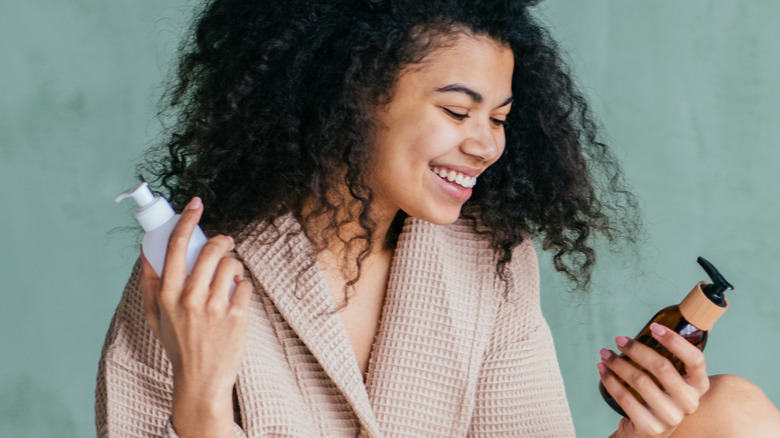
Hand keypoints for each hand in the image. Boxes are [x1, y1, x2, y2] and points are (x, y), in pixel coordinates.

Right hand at [139, 197, 252, 437]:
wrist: (201, 381)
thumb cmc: (178, 345)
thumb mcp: (155, 317)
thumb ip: (150, 284)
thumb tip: (146, 252)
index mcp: (168, 295)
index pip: (175, 247)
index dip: (187, 220)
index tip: (196, 204)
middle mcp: (190, 299)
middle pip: (210, 250)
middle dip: (221, 240)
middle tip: (225, 243)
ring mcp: (215, 308)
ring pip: (231, 264)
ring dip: (234, 265)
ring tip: (231, 276)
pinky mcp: (237, 317)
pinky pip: (246, 285)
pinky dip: (244, 287)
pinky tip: (237, 297)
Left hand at [599, 323, 709, 437]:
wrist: (649, 431)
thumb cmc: (662, 396)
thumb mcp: (678, 379)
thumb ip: (683, 355)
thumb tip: (705, 321)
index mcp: (699, 386)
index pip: (695, 359)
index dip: (675, 341)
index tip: (654, 327)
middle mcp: (689, 403)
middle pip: (661, 366)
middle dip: (635, 349)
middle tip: (619, 340)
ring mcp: (670, 417)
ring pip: (640, 380)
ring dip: (617, 363)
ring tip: (605, 354)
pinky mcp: (650, 427)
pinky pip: (625, 398)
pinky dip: (610, 380)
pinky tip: (602, 371)